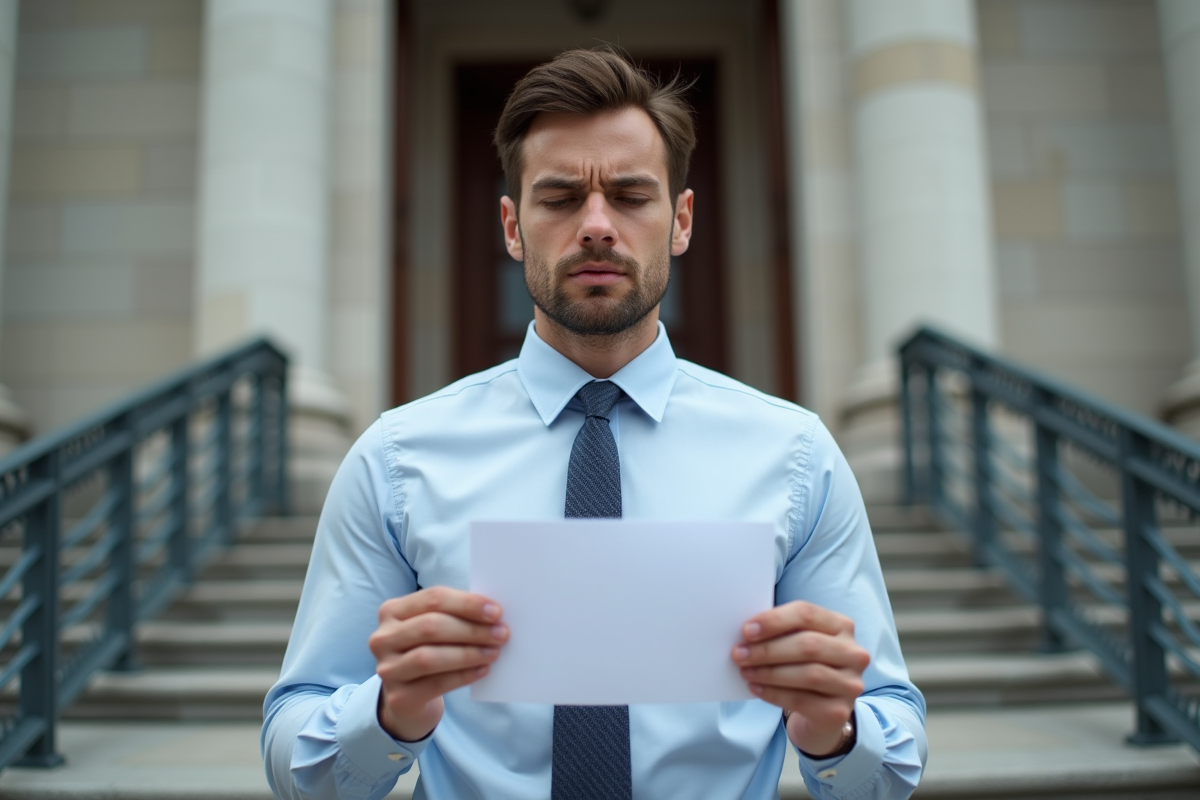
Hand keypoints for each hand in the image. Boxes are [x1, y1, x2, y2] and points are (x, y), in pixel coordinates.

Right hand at [369, 586, 508, 741]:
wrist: (408, 698)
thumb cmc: (428, 651)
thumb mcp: (433, 629)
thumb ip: (455, 616)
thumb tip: (493, 613)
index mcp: (392, 611)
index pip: (433, 599)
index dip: (467, 603)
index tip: (496, 611)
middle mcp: (383, 638)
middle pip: (431, 626)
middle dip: (471, 629)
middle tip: (501, 634)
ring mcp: (387, 669)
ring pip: (430, 657)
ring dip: (468, 653)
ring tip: (494, 652)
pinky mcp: (398, 697)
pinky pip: (436, 684)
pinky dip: (463, 675)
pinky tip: (482, 670)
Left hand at [731, 601, 868, 756]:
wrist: (821, 712)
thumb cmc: (804, 667)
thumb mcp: (798, 643)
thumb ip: (781, 633)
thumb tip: (748, 631)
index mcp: (841, 626)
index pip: (807, 614)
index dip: (774, 620)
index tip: (746, 630)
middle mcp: (853, 653)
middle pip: (808, 645)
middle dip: (768, 649)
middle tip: (739, 654)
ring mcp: (850, 683)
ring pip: (807, 673)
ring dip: (769, 672)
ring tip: (745, 671)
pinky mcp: (839, 710)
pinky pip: (802, 700)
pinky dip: (774, 693)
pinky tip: (756, 688)